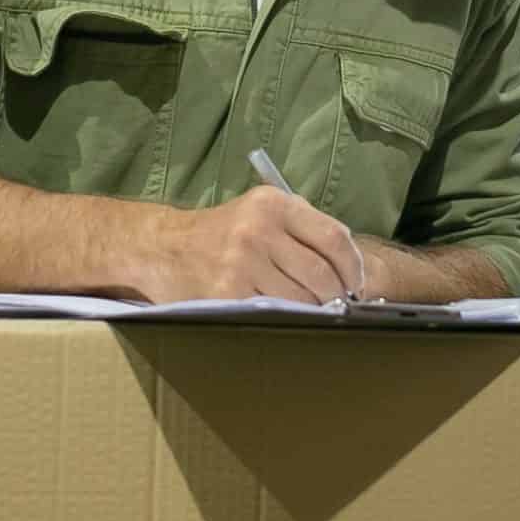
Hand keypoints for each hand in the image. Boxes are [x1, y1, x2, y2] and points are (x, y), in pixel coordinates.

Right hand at [139, 187, 364, 304]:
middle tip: (337, 302)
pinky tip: (282, 313)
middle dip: (336, 294)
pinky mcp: (226, 293)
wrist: (163, 247)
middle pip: (321, 273)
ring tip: (309, 308)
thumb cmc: (221, 232)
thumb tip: (348, 262)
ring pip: (301, 298)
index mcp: (272, 204)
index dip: (353, 266)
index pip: (334, 237)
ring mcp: (241, 263)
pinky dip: (285, 317)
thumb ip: (302, 226)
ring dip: (312, 309)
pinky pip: (273, 312)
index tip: (356, 281)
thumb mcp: (259, 210)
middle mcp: (258, 229)